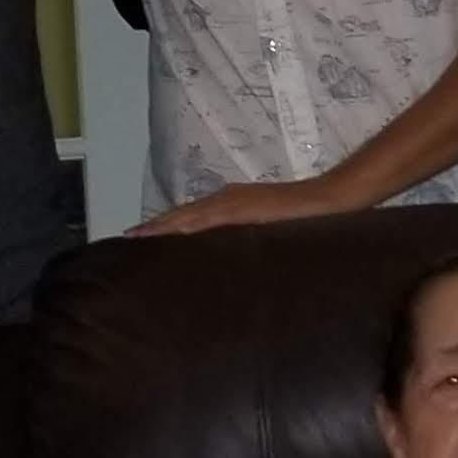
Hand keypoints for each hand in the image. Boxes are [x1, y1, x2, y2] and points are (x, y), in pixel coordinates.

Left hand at [130, 175, 347, 238]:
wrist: (330, 199)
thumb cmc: (302, 217)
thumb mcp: (266, 230)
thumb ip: (245, 238)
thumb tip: (226, 258)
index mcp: (229, 204)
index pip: (189, 217)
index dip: (164, 227)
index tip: (139, 238)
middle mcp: (226, 199)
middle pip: (182, 215)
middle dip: (155, 227)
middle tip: (127, 240)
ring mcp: (234, 201)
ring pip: (190, 215)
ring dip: (164, 226)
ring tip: (140, 238)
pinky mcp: (245, 208)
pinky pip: (211, 218)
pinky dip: (190, 226)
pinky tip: (175, 235)